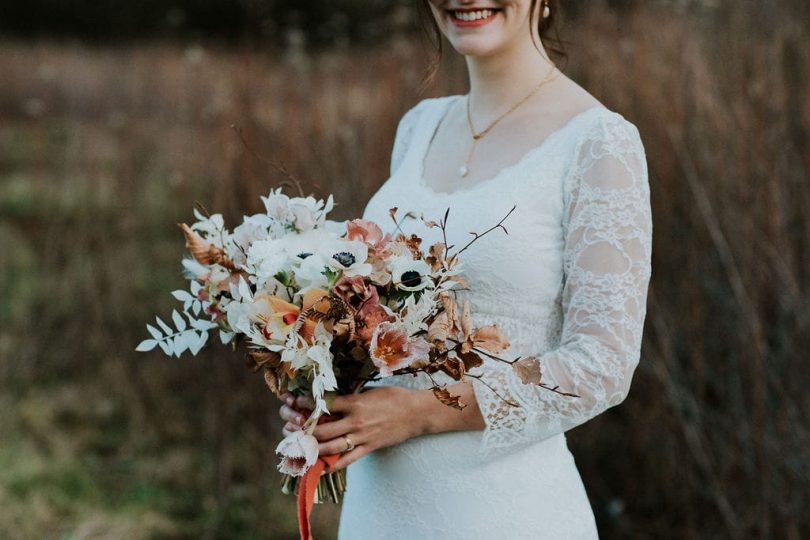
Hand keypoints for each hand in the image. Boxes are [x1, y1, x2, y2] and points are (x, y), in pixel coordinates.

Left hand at [278, 386, 427, 471]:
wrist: (416, 413)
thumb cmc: (394, 397)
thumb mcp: (370, 391)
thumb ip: (351, 397)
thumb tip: (332, 400)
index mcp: (356, 402)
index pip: (326, 404)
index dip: (308, 404)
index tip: (296, 404)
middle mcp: (356, 421)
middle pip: (324, 428)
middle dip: (306, 431)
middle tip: (293, 432)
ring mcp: (363, 436)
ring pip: (332, 446)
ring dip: (314, 449)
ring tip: (301, 450)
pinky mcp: (369, 447)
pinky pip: (349, 459)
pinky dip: (334, 465)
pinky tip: (321, 467)